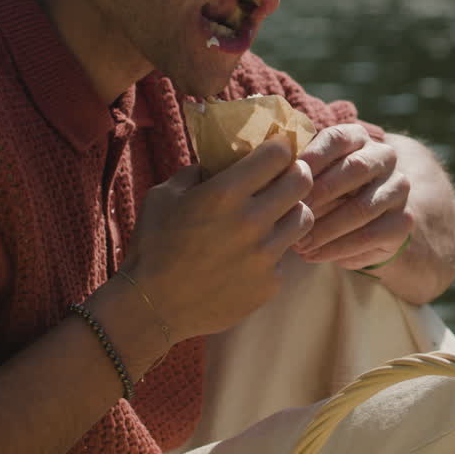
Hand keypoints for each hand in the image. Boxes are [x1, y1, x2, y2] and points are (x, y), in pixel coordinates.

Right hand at [124, 136, 312, 341]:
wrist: (151, 307)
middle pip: (302, 182)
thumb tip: (223, 160)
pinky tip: (251, 254)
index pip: (279, 154)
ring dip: (292, 211)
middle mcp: (252, 221)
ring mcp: (265, 255)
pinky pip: (284, 256)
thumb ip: (199, 172)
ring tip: (274, 214)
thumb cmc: (152, 245)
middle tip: (284, 177)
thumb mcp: (165, 195)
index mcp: (226, 193)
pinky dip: (273, 250)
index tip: (277, 149)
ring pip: (303, 218)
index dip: (281, 147)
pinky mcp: (269, 283)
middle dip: (296, 174)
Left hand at [294, 124, 414, 269]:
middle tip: (291, 215)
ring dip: (326, 228)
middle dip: (320, 193)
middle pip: (355, 168)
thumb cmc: (325, 193)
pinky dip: (338, 248)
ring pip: (363, 207)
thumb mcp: (312, 176)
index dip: (311, 159)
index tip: (284, 182)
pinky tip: (314, 255)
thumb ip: (296, 171)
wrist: (365, 222)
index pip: (337, 138)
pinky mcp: (404, 220)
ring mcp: (398, 188)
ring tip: (299, 244)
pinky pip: (371, 235)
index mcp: (358, 137)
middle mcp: (384, 156)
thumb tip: (265, 175)